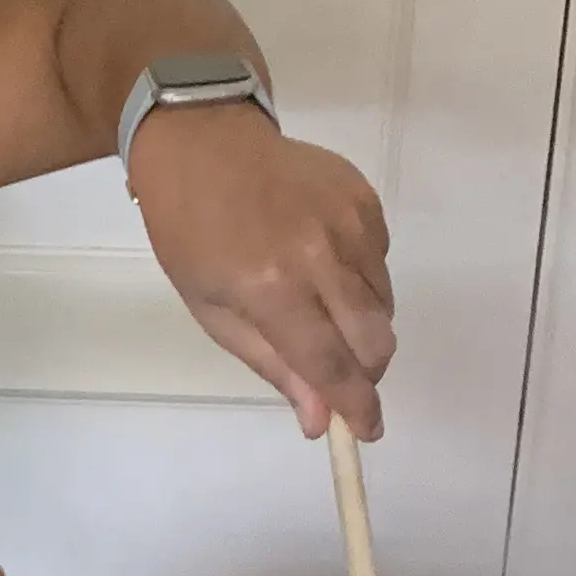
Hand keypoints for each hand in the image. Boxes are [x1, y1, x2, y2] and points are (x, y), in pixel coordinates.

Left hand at [127, 101, 395, 437]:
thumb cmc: (191, 233)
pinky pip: (380, 262)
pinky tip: (323, 263)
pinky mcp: (365, 198)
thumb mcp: (214, 311)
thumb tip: (320, 420)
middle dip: (366, 372)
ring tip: (318, 306)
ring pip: (383, 303)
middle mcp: (320, 254)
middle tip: (341, 376)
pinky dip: (362, 279)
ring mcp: (349, 221)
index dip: (356, 407)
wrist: (202, 143)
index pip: (332, 365)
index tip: (368, 432)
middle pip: (375, 340)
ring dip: (362, 325)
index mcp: (272, 288)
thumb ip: (274, 366)